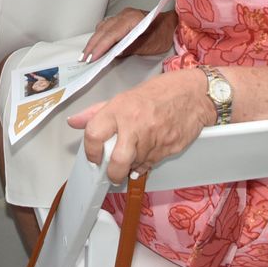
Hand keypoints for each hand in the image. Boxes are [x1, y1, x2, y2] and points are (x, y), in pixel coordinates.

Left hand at [67, 70, 212, 184]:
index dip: (90, 151)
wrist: (193, 95)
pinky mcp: (168, 149)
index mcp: (120, 110)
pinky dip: (146, 163)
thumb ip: (97, 112)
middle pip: (117, 161)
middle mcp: (135, 125)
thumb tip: (74, 121)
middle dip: (113, 173)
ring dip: (132, 165)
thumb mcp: (124, 97)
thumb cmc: (159, 93)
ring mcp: (153, 139)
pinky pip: (151, 164)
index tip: (94, 157)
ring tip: (136, 151)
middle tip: (112, 173)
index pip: (94, 134)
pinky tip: (149, 150)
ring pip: (135, 166)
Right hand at [83, 8, 176, 60]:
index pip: (111, 34)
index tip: (92, 58)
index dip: (100, 47)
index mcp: (132, 19)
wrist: (172, 25)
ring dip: (94, 40)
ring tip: (86, 54)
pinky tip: (95, 44)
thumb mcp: (148, 46)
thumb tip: (113, 53)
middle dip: (92, 45)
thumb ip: (130, 48)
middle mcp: (125, 14)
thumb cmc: (163, 35)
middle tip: (84, 59)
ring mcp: (122, 14)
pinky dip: (99, 35)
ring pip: (102, 27)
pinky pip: (106, 25)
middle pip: (103, 30)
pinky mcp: (121, 18)